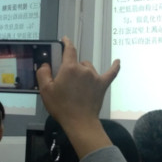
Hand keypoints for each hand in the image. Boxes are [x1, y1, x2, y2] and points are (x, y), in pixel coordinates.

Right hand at [36, 37, 119, 157]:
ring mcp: (95, 76)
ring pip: (88, 68)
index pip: (69, 49)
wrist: (79, 122)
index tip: (64, 40)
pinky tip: (118, 61)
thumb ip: (43, 73)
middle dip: (71, 68)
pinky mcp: (102, 85)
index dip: (66, 43)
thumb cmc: (62, 107)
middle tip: (65, 82)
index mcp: (69, 68)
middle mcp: (84, 69)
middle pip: (78, 62)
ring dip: (83, 72)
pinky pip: (111, 73)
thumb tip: (46, 64)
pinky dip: (114, 67)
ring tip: (77, 86)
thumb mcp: (45, 90)